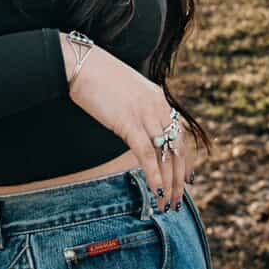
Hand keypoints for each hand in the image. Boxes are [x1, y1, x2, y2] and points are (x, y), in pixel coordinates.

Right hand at [60, 34, 197, 209]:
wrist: (81, 64)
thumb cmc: (97, 77)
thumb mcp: (126, 92)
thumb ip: (137, 109)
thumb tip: (136, 129)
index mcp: (159, 98)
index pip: (180, 135)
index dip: (185, 160)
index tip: (187, 179)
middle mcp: (158, 107)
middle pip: (177, 149)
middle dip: (179, 179)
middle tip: (177, 200)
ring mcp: (145, 114)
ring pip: (166, 156)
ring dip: (169, 184)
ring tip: (168, 204)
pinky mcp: (129, 123)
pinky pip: (147, 155)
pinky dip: (154, 175)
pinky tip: (156, 191)